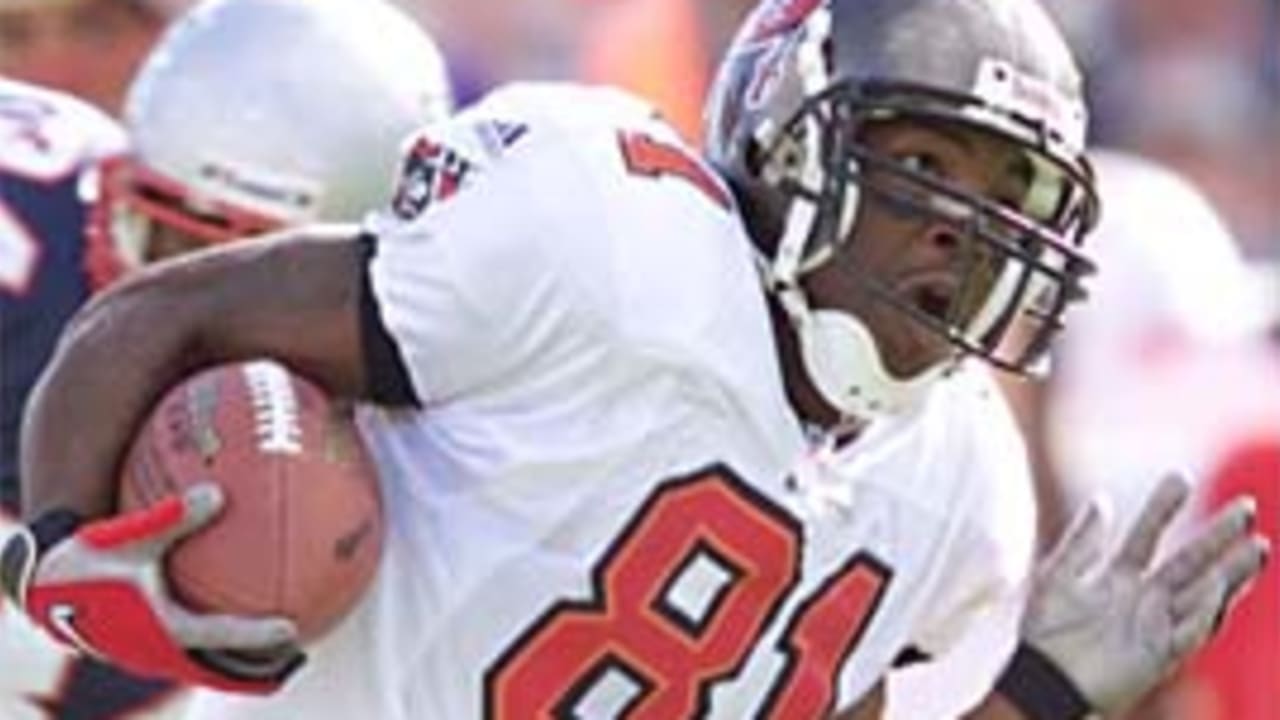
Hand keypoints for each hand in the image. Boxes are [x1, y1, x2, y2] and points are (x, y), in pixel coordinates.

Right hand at [0, 484, 303, 693]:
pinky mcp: (146, 640)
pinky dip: (216, 630)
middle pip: (221, 661)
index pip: (218, 637)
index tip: (293, 629)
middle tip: (300, 642)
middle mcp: (160, 648)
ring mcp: (153, 650)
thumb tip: (217, 493)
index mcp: (160, 630)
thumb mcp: (126, 537)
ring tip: (278, 634)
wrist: (39, 587)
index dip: (256, 635)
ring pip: (207, 657)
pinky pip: (192, 639)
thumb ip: (171, 517)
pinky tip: (231, 600)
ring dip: (240, 649)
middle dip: (259, 657)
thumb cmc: (82, 564)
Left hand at [1018, 473, 1268, 714]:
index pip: (1148, 534)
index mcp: (1120, 577)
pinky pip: (1190, 632)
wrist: (1041, 680)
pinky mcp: (1159, 655)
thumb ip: (1082, 541)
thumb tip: (1101, 499)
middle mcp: (1145, 599)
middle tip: (1247, 506)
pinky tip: (1219, 588)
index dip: (1164, 507)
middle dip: (1218, 536)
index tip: (1181, 476)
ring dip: (1230, 573)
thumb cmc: (1045, 633)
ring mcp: (1156, 625)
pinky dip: (1205, 611)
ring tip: (1257, 547)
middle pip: (1189, 561)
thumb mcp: (1059, 577)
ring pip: (1203, 594)